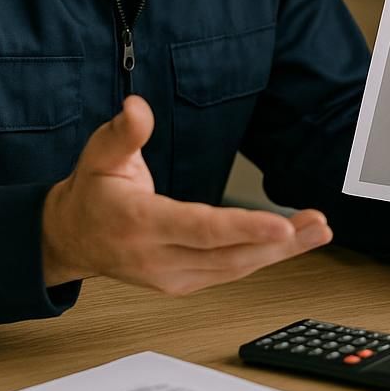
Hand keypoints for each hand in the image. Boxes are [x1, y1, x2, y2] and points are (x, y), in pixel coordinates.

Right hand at [41, 95, 330, 294]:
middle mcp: (157, 258)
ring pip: (234, 268)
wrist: (70, 239)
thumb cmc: (91, 193)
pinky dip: (262, 258)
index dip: (243, 228)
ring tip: (317, 230)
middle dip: (279, 242)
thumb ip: (124, 132)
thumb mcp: (99, 154)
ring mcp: (171, 277)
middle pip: (228, 255)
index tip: (282, 226)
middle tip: (318, 225)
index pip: (199, 229)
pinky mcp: (182, 283)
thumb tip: (137, 106)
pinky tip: (291, 242)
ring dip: (280, 252)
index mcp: (139, 223)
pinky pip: (228, 272)